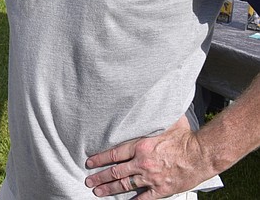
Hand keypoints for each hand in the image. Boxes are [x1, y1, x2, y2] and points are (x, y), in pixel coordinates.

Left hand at [84, 116, 211, 197]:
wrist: (203, 154)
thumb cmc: (186, 137)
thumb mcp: (164, 122)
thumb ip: (150, 117)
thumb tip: (143, 102)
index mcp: (141, 146)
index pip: (113, 154)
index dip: (99, 159)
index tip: (89, 163)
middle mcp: (142, 163)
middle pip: (115, 172)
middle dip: (99, 177)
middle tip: (88, 181)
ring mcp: (151, 177)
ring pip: (125, 185)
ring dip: (110, 189)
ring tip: (98, 191)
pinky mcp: (162, 189)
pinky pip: (144, 197)